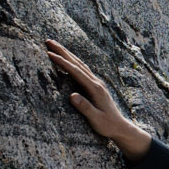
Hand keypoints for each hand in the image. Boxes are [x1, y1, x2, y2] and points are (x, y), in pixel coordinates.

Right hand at [45, 38, 151, 161]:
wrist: (120, 127)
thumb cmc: (107, 124)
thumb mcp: (95, 119)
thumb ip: (85, 107)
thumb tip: (72, 96)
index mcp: (95, 88)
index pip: (76, 71)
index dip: (62, 62)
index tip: (49, 54)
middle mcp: (96, 83)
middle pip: (78, 63)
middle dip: (63, 51)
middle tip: (48, 41)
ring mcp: (97, 83)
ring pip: (80, 64)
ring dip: (68, 54)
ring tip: (55, 46)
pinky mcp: (95, 86)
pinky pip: (82, 70)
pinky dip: (73, 62)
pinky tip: (68, 60)